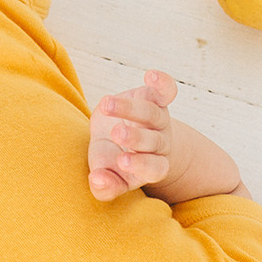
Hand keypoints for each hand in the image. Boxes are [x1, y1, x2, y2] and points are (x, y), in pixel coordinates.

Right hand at [88, 70, 178, 200]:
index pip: (154, 168)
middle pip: (154, 140)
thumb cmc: (112, 163)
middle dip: (137, 137)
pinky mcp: (153, 99)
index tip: (122, 162)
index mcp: (152, 167)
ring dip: (130, 109)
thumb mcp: (107, 177)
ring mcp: (158, 120)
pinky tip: (151, 75)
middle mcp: (159, 144)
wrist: (117, 139)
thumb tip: (97, 181)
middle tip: (117, 134)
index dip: (142, 165)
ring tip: (107, 105)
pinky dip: (162, 82)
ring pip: (151, 113)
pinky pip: (164, 91)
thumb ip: (104, 186)